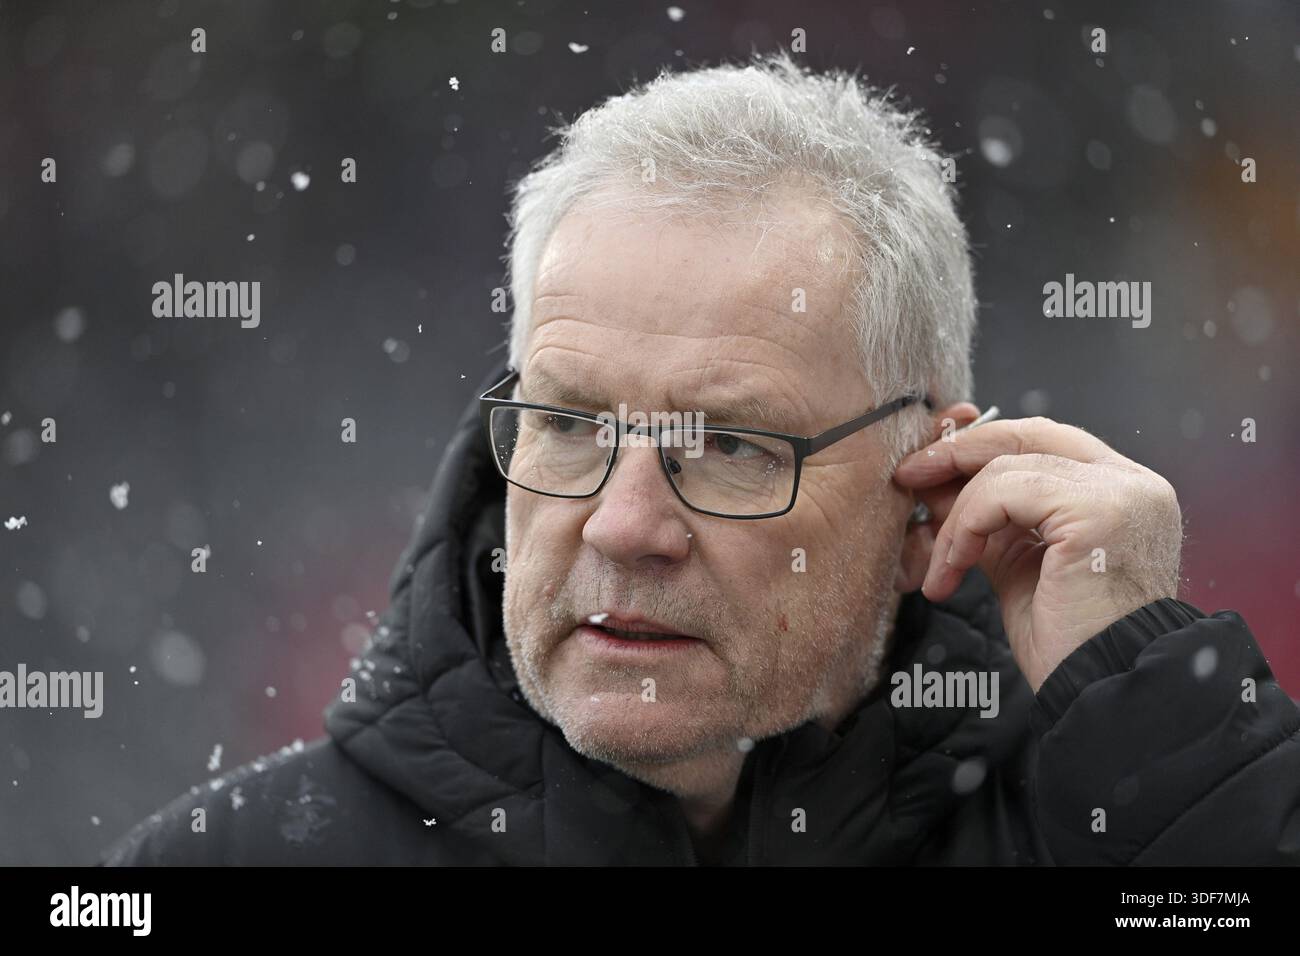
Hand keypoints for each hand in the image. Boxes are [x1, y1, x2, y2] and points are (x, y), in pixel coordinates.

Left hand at [893, 417, 1183, 692]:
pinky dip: (966, 526)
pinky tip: (954, 569)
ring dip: (956, 518)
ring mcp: (1119, 493)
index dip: (981, 447)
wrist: (1103, 691)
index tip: (928, 466)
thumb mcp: (1021, 566)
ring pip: (1005, 469)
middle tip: (908, 478)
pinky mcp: (1097, 510)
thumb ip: (993, 521)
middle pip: (1025, 436)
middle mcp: (1131, 483)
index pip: (1041, 441)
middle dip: (957, 455)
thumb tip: (936, 485)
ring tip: (941, 567)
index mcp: (1120, 492)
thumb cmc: (1069, 642)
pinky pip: (1003, 491)